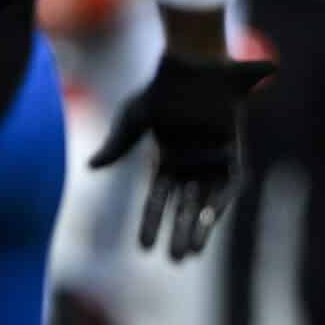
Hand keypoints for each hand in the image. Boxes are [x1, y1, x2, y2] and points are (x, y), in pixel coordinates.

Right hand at [88, 53, 274, 260]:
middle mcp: (191, 165)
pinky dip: (220, 201)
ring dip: (200, 226)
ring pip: (207, 201)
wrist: (191, 63)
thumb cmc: (161, 88)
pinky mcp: (233, 150)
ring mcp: (213, 159)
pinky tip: (209, 219)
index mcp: (167, 161)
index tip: (144, 249)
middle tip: (174, 261)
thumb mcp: (133, 119)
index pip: (158, 200)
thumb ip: (117, 145)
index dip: (151, 223)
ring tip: (191, 252)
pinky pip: (230, 183)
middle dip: (179, 233)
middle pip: (184, 207)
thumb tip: (91, 168)